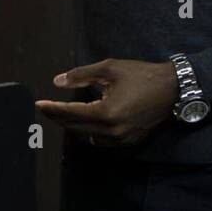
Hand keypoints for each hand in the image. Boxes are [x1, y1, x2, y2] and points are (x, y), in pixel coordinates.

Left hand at [35, 58, 177, 146]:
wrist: (172, 89)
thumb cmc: (141, 75)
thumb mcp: (110, 68)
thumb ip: (81, 75)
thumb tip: (57, 81)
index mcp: (106, 112)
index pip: (71, 113)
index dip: (53, 109)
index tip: (39, 104)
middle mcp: (112, 131)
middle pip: (76, 128)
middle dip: (58, 118)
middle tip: (46, 109)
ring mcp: (120, 139)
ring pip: (87, 137)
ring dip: (72, 127)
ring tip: (60, 114)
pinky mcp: (127, 141)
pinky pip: (100, 140)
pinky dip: (87, 132)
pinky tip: (82, 121)